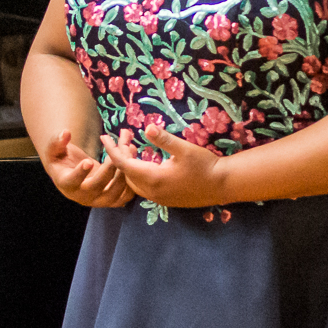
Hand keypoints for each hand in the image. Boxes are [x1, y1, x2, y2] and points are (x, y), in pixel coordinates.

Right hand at [41, 130, 133, 207]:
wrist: (71, 174)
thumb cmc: (62, 159)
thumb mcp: (55, 150)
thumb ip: (57, 141)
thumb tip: (65, 133)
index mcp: (66, 184)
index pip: (71, 181)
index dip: (80, 173)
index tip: (88, 162)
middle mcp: (81, 197)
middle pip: (96, 186)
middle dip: (107, 170)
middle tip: (115, 155)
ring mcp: (97, 201)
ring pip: (112, 193)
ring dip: (122, 175)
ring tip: (127, 155)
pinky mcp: (111, 201)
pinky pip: (123, 197)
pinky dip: (130, 185)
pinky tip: (133, 165)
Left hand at [102, 126, 225, 207]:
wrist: (223, 185)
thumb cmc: (205, 165)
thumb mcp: (185, 149)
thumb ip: (164, 139)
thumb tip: (146, 127)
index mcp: (153, 179)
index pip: (124, 164)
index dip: (112, 150)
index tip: (104, 137)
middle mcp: (152, 192)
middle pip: (126, 174)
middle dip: (121, 155)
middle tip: (124, 137)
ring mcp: (159, 198)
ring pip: (134, 182)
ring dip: (130, 166)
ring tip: (133, 148)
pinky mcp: (166, 200)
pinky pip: (144, 188)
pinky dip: (139, 174)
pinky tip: (146, 162)